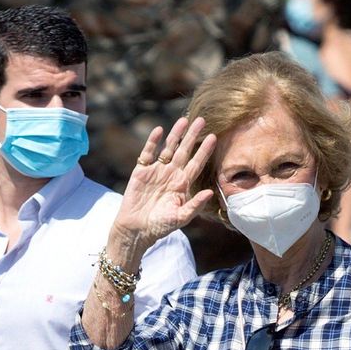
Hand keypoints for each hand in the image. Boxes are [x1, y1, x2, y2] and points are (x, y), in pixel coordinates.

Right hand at [112, 117, 217, 247]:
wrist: (136, 230)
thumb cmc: (160, 226)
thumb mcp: (181, 217)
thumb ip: (195, 205)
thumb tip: (210, 192)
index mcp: (183, 184)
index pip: (197, 163)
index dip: (204, 151)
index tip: (213, 137)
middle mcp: (171, 174)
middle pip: (184, 151)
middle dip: (192, 136)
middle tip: (201, 120)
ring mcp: (156, 171)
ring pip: (168, 148)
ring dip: (175, 134)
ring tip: (183, 120)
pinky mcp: (141, 171)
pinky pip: (148, 153)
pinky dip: (153, 142)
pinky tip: (159, 131)